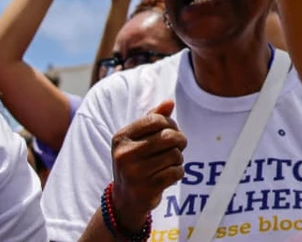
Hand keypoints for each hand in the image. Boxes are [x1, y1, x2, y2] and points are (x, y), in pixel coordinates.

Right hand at [110, 101, 185, 232]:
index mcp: (121, 138)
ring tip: (171, 162)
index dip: (171, 123)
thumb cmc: (136, 162)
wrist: (126, 199)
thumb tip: (169, 102)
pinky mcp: (146, 189)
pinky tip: (170, 175)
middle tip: (180, 145)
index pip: (156, 120)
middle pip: (168, 136)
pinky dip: (178, 172)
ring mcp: (134, 173)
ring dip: (179, 158)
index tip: (172, 131)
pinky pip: (176, 172)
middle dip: (180, 139)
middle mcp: (124, 155)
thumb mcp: (138, 139)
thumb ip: (153, 119)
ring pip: (174, 154)